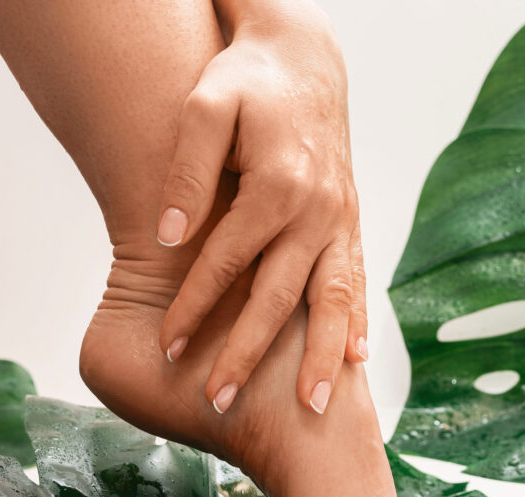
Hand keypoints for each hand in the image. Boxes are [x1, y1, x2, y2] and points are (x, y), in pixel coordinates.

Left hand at [156, 0, 366, 415]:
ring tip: (312, 406)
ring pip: (332, 300)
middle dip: (249, 352)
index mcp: (279, 185)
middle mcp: (318, 211)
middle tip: (220, 401)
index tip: (166, 347)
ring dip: (321, 356)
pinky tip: (354, 360)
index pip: (227, 261)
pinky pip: (358, 281)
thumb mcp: (206, 110)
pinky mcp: (352, 224)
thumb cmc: (248, 84)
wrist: (306, 62)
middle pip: (280, 296)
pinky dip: (357, 323)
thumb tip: (169, 237)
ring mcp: (342, 220)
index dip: (193, 306)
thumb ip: (188, 175)